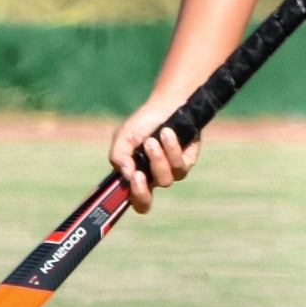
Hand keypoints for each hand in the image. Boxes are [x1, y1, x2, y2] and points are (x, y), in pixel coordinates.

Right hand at [108, 100, 202, 214]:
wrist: (167, 105)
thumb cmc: (143, 122)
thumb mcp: (123, 137)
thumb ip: (118, 156)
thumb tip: (127, 175)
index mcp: (136, 176)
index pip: (134, 201)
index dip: (133, 199)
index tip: (133, 181)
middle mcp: (153, 179)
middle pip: (146, 201)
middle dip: (142, 189)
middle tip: (139, 173)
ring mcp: (171, 172)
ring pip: (164, 180)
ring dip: (157, 159)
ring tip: (153, 139)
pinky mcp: (187, 162)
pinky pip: (180, 165)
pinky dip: (172, 149)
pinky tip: (168, 133)